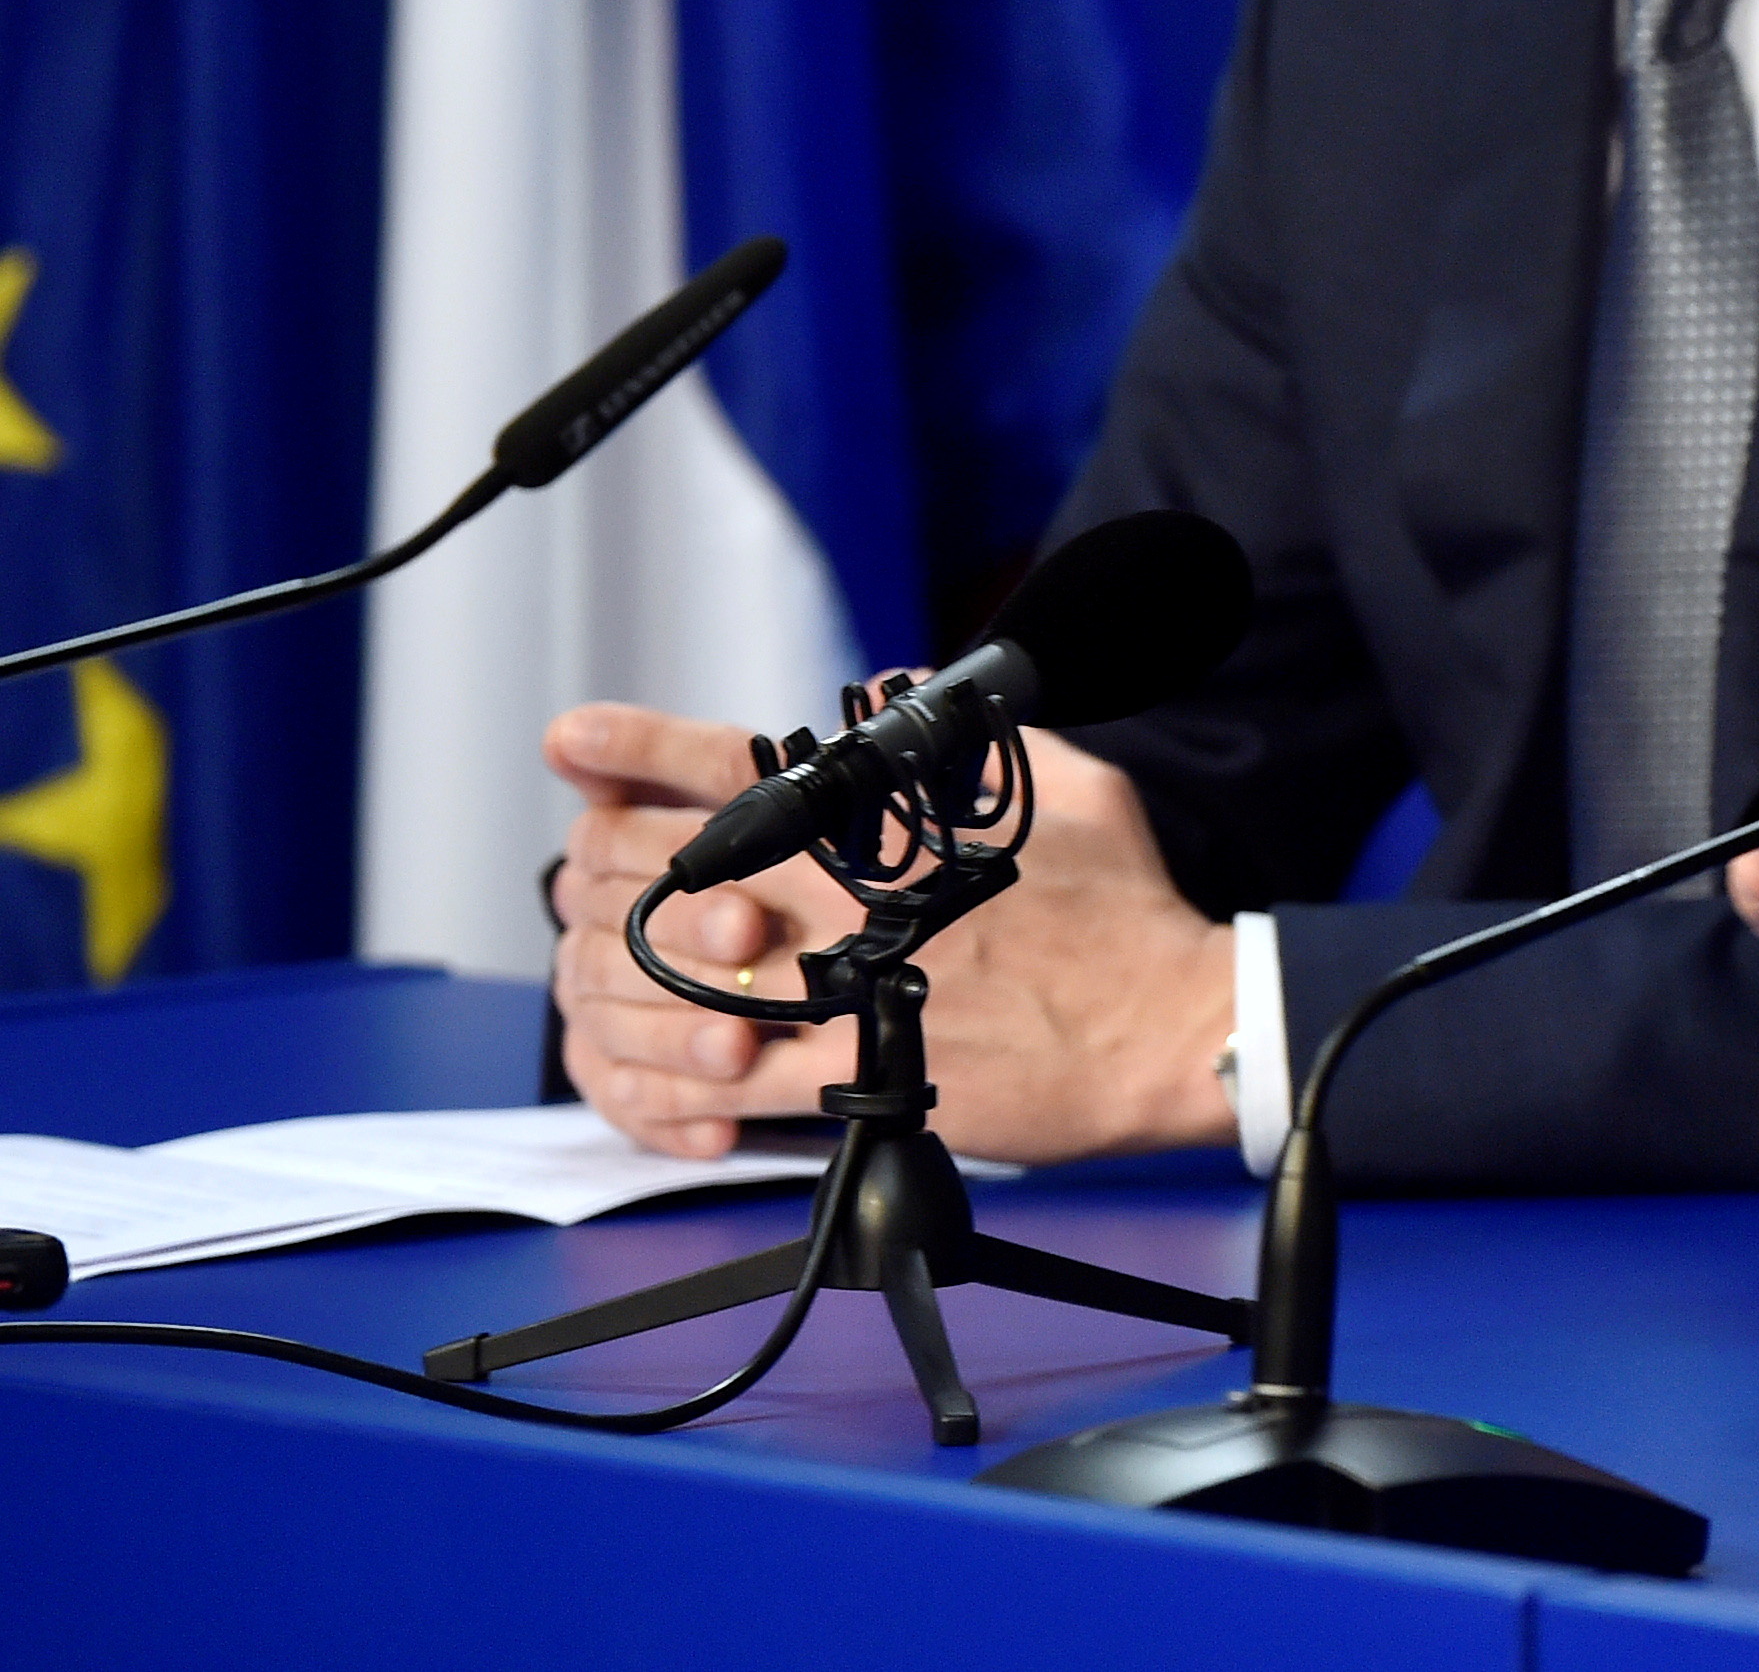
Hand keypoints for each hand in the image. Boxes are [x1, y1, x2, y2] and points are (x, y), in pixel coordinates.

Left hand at [544, 702, 1240, 1165]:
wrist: (1171, 1024)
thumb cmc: (1127, 907)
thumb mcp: (1063, 782)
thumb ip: (969, 732)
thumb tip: (904, 689)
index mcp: (890, 818)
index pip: (728, 762)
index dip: (632, 746)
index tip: (574, 742)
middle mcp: (853, 894)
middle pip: (665, 868)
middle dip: (600, 868)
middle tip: (582, 877)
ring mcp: (849, 987)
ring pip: (671, 978)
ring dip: (613, 978)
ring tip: (594, 977)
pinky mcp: (858, 1075)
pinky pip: (720, 1084)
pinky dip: (668, 1079)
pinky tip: (654, 1070)